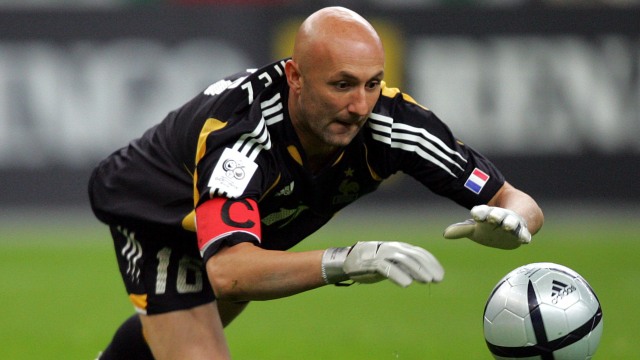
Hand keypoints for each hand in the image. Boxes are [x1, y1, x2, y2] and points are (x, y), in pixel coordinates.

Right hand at [321, 241, 443, 286]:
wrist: (349, 259)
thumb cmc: (374, 262)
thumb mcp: (393, 262)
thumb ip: (406, 266)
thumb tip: (425, 275)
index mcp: (399, 247)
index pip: (419, 253)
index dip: (431, 263)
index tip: (440, 275)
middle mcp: (392, 248)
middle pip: (414, 256)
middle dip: (427, 267)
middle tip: (437, 279)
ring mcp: (382, 254)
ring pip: (403, 260)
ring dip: (416, 271)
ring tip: (426, 281)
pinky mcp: (372, 263)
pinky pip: (387, 268)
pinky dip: (398, 275)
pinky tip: (407, 284)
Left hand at [443, 205, 530, 249]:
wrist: (518, 216)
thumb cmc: (492, 225)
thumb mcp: (477, 228)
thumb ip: (462, 230)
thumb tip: (445, 235)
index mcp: (486, 215)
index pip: (481, 213)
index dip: (479, 213)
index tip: (475, 213)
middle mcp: (500, 218)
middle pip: (497, 215)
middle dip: (495, 216)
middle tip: (493, 216)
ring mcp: (512, 224)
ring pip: (511, 223)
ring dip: (509, 224)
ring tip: (508, 226)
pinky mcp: (523, 232)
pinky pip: (524, 233)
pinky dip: (524, 236)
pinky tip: (524, 239)